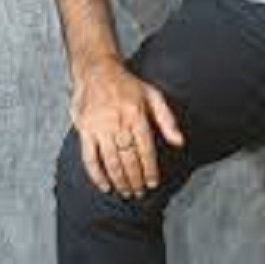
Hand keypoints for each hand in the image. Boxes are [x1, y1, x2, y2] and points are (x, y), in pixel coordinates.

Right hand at [70, 58, 184, 198]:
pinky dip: (96, 176)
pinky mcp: (84, 130)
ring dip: (120, 181)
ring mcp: (99, 127)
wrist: (97, 71)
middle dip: (136, 180)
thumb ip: (167, 120)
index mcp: (136, 114)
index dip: (150, 170)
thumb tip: (179, 142)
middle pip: (129, 159)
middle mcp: (118, 122)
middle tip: (140, 193)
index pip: (145, 149)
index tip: (153, 183)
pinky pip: (89, 158)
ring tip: (126, 192)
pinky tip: (105, 186)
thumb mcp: (153, 96)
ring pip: (111, 162)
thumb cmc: (127, 85)